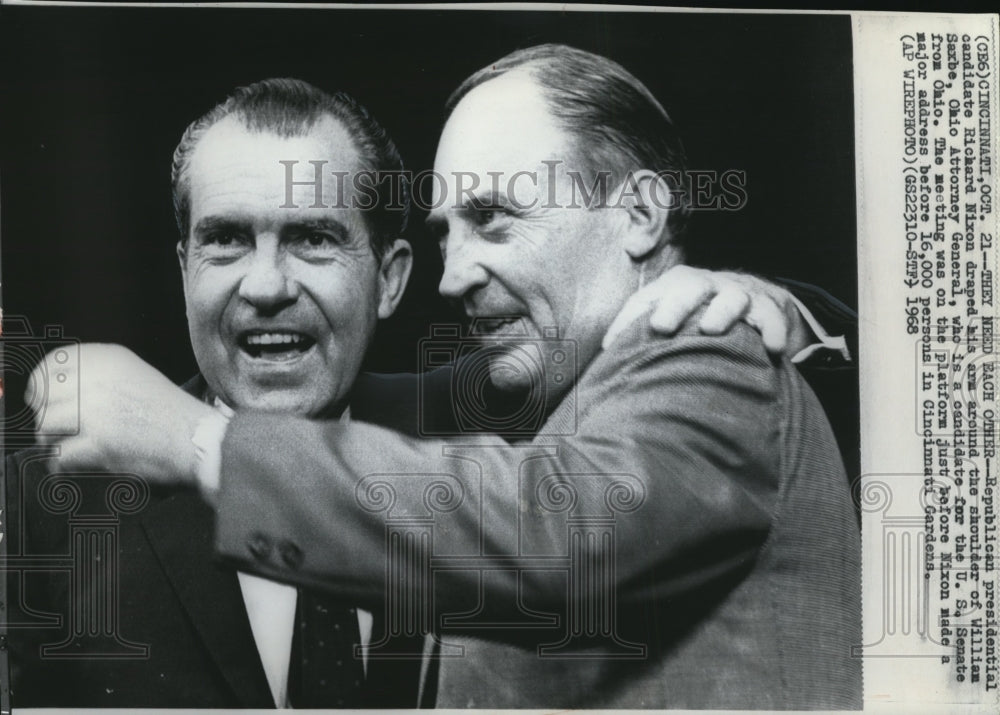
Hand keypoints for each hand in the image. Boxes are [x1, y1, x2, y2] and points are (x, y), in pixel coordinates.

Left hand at [29, 343, 211, 482]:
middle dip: (48, 418)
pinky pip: (59, 456)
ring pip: (45, 426)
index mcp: (108, 359)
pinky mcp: (97, 442)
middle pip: (44, 397)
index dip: (42, 385)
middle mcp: (98, 379)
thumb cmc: (172, 415)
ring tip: (68, 450)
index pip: (51, 364)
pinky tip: (74, 467)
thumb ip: (100, 377)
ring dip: (53, 442)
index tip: (44, 401)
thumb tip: (58, 392)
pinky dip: (63, 466)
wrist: (197, 439)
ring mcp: (96, 410)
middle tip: (60, 432)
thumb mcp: (137, 376)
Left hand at [603, 265, 810, 356]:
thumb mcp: (669, 313)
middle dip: (674, 305)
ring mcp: (738, 293)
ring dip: (722, 310)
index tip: (612, 344)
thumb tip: (607, 350)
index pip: (647, 298)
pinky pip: (771, 316)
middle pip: (689, 287)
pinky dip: (773, 329)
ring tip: (710, 329)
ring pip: (732, 296)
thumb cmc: (698, 311)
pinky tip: (773, 349)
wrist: (753, 296)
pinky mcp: (768, 306)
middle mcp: (706, 285)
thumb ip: (638, 327)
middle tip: (661, 326)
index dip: (629, 318)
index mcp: (675, 286)